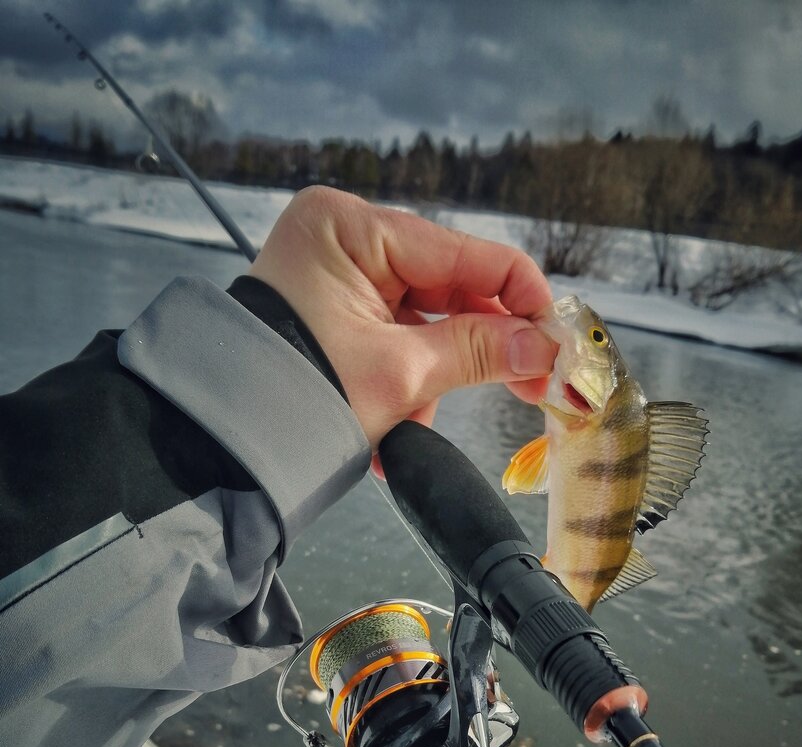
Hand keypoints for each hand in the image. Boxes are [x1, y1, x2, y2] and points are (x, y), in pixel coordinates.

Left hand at [248, 186, 556, 456]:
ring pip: (425, 319)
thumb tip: (547, 348)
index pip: (464, 251)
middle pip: (449, 286)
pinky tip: (396, 423)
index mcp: (351, 227)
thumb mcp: (400, 374)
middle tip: (534, 386)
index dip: (521, 297)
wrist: (223, 444)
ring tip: (418, 422)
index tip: (560, 338)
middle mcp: (344, 237)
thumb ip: (480, 352)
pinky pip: (396, 337)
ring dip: (435, 376)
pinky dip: (406, 381)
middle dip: (480, 346)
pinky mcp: (335, 310)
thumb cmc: (295, 397)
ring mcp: (338, 274)